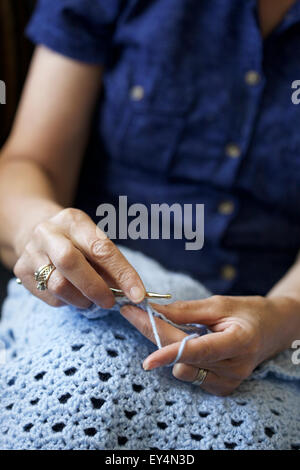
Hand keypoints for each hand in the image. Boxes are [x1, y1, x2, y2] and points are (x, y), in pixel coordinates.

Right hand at [14, 208, 144, 308]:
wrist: (35, 231)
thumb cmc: (75, 240)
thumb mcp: (93, 240)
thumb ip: (110, 264)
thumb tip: (132, 292)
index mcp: (73, 220)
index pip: (101, 248)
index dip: (122, 273)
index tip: (137, 294)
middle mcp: (48, 233)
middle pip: (70, 262)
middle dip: (95, 287)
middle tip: (110, 302)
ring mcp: (31, 251)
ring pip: (58, 285)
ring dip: (82, 299)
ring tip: (92, 300)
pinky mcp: (22, 271)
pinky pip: (50, 296)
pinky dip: (68, 301)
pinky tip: (73, 295)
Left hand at [120, 295, 296, 395]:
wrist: (271, 330)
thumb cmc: (246, 312)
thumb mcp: (218, 304)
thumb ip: (185, 311)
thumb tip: (153, 312)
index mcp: (239, 342)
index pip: (200, 351)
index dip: (171, 354)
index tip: (146, 360)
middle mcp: (235, 368)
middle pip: (184, 358)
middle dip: (155, 335)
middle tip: (133, 313)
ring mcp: (230, 382)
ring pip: (183, 369)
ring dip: (170, 347)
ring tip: (180, 327)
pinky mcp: (222, 389)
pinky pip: (190, 376)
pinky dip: (183, 359)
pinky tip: (191, 344)